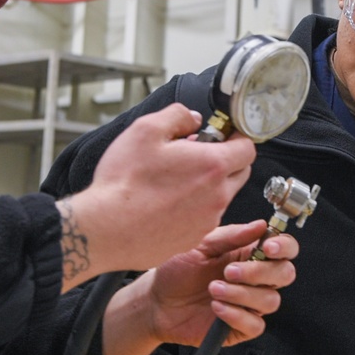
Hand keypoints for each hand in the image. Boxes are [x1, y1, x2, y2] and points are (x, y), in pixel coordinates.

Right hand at [62, 104, 255, 287]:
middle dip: (224, 161)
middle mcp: (217, 196)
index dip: (235, 138)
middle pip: (239, 173)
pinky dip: (192, 208)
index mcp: (213, 166)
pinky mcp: (193, 239)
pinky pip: (203, 217)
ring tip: (172, 180)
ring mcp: (207, 221)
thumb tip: (193, 119)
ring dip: (207, 185)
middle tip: (193, 155)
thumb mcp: (146, 130)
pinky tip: (164, 203)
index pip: (248, 148)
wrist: (106, 229)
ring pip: (220, 196)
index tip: (218, 136)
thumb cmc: (124, 181)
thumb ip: (177, 116)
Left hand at [102, 220, 297, 354]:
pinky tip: (217, 308)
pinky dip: (237, 315)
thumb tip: (261, 225)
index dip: (283, 247)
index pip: (284, 249)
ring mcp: (249, 303)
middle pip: (284, 274)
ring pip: (270, 301)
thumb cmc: (177, 268)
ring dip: (242, 294)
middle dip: (259, 272)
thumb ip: (231, 236)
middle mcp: (254, 278)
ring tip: (213, 289)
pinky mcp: (240, 327)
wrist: (156, 300)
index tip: (267, 247)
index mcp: (249, 253)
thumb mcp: (200, 244)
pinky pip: (255, 325)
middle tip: (229, 271)